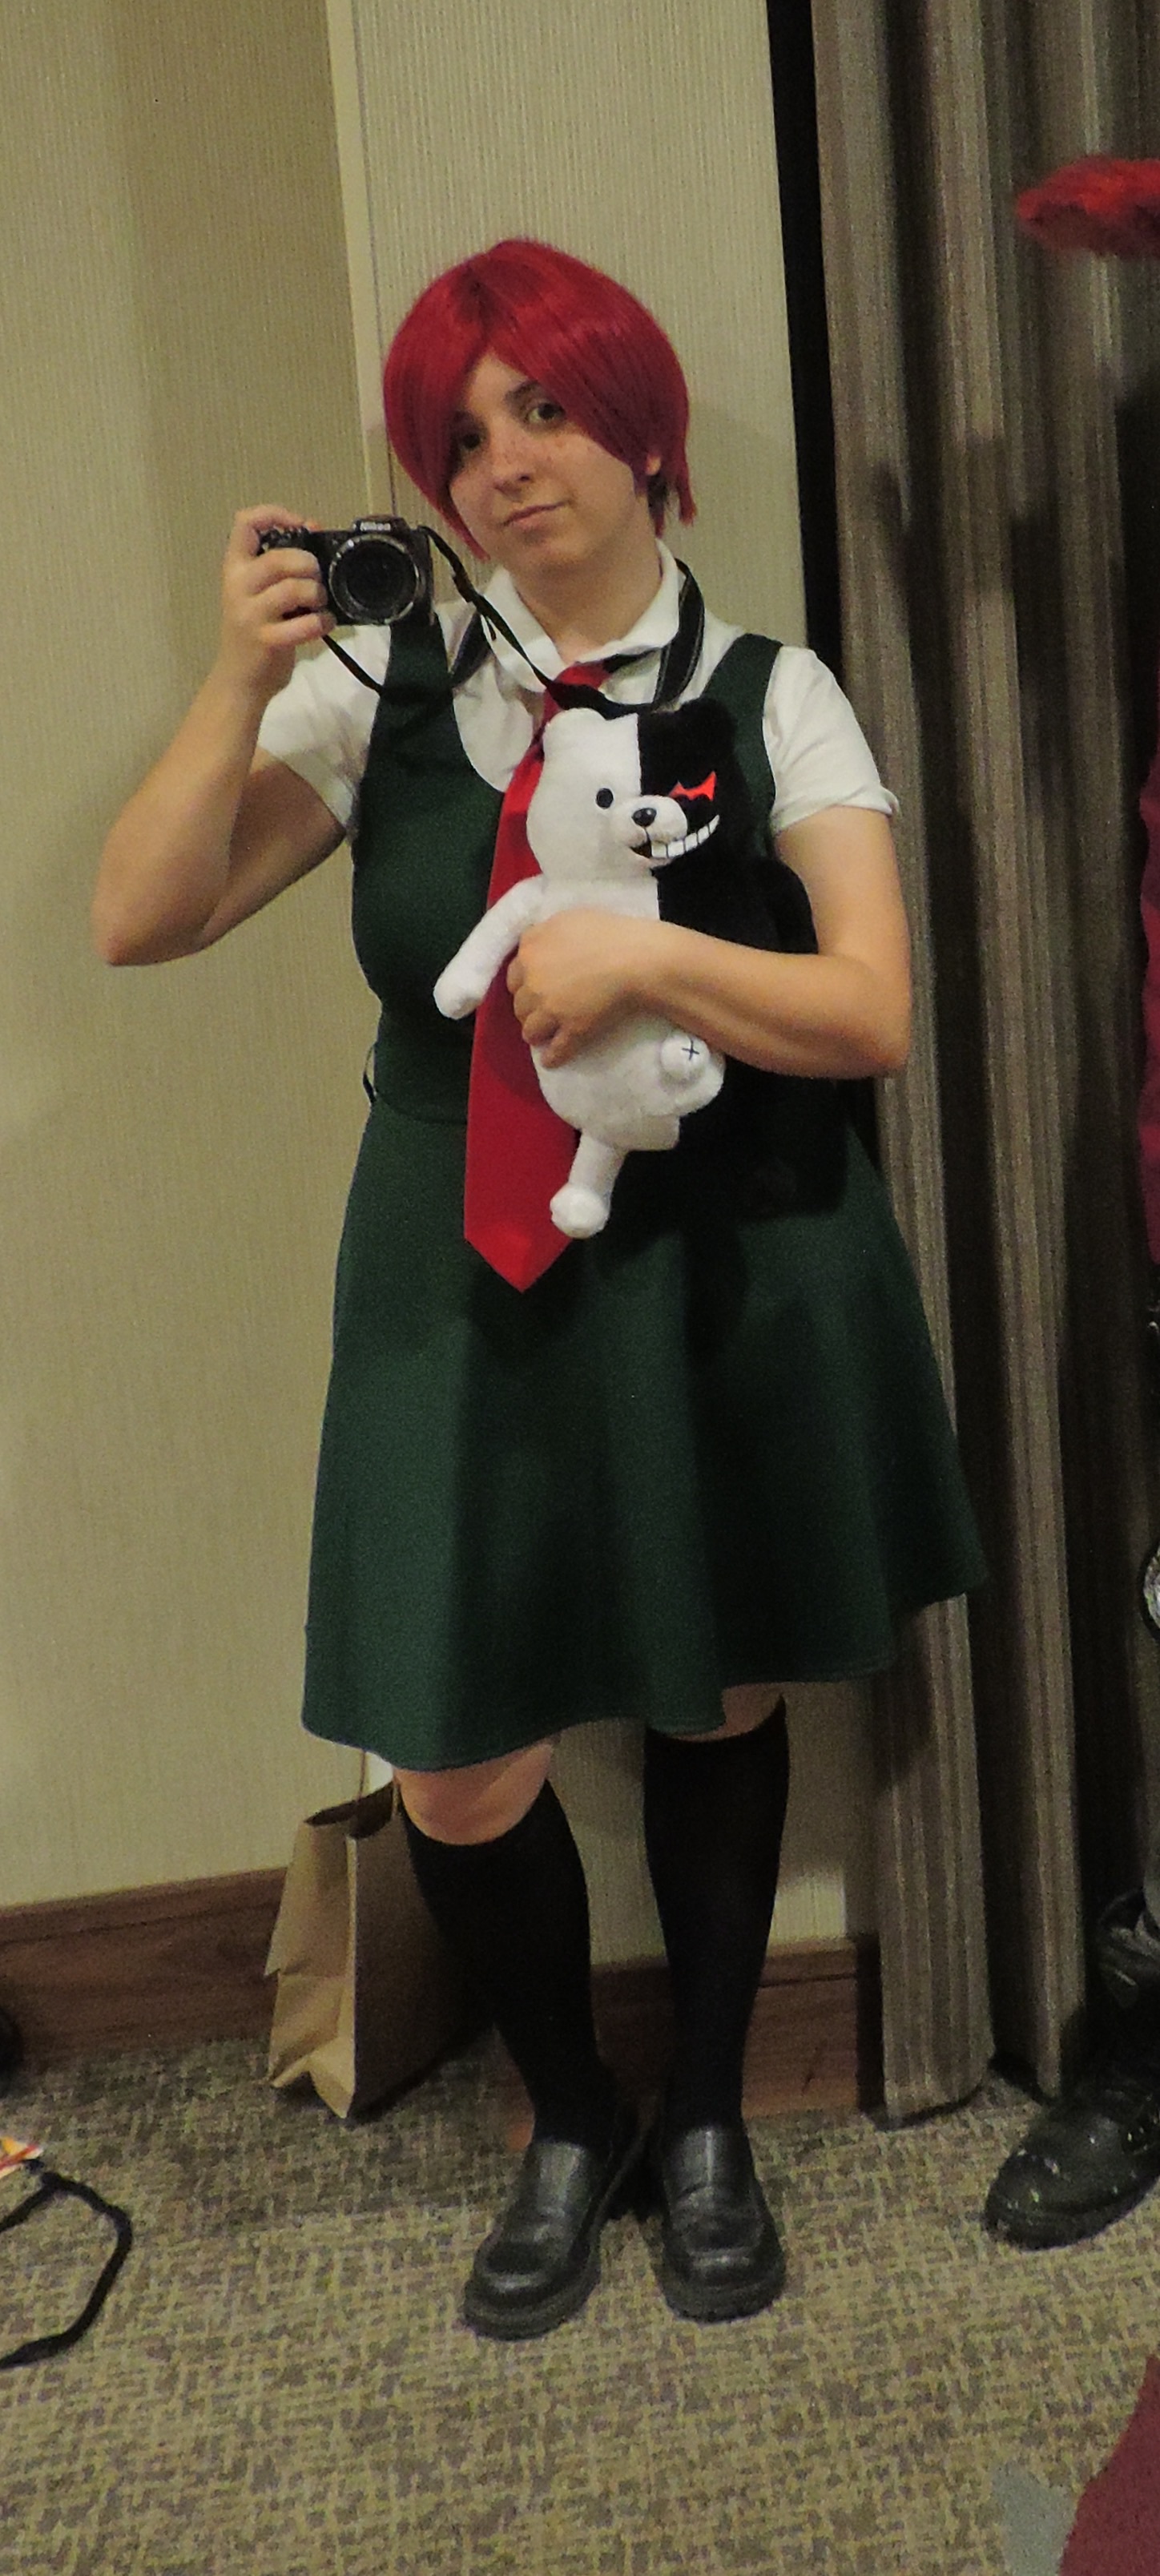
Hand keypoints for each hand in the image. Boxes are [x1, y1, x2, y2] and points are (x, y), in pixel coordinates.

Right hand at [215, 505, 333, 708]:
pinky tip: (324, 624)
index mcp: (234, 569)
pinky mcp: (267, 641)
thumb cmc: (254, 632)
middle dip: (307, 563)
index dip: (275, 514)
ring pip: (291, 588)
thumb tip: (314, 531)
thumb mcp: (257, 593)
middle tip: (316, 577)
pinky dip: (321, 622)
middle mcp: (237, 587)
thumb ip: (278, 567)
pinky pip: (303, 625)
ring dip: (316, 592)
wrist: (239, 680)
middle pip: (277, 558)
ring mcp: (250, 615)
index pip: (245, 523)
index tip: (301, 525)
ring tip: (319, 602)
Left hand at [507, 909, 657, 1064]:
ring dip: (537, 1034)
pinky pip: (555, 1052)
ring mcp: (551, 1010)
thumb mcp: (567, 919)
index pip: (514, 976)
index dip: (525, 984)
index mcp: (531, 951)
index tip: (535, 988)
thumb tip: (536, 946)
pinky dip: (552, 1058)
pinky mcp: (571, 1031)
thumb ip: (544, 933)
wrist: (636, 958)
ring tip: (546, 1035)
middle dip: (529, 1010)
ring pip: (530, 1031)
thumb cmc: (607, 932)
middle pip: (519, 1005)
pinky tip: (553, 1061)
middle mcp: (533, 982)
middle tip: (544, 1011)